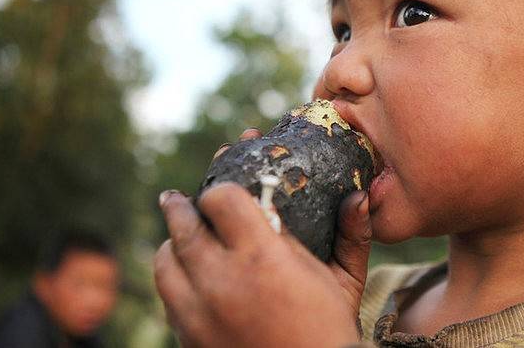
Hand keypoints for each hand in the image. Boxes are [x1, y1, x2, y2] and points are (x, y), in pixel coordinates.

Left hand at [154, 129, 372, 347]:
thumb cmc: (329, 334)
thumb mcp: (344, 285)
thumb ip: (350, 237)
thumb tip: (359, 195)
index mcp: (262, 258)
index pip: (221, 200)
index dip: (222, 191)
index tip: (228, 193)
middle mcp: (222, 281)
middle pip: (183, 226)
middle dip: (181, 207)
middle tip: (179, 199)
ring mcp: (198, 313)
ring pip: (164, 261)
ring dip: (172, 244)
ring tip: (183, 238)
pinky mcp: (187, 338)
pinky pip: (167, 298)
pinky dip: (174, 281)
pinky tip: (190, 277)